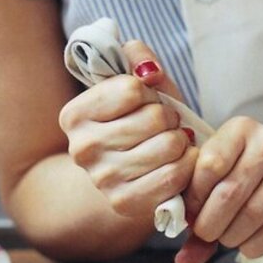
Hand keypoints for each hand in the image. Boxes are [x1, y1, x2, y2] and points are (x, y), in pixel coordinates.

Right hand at [59, 41, 195, 218]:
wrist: (128, 176)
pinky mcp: (125, 202)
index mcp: (74, 115)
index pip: (132, 88)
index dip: (151, 93)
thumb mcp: (137, 86)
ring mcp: (102, 179)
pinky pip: (174, 176)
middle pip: (154, 117)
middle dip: (170, 118)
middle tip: (165, 127)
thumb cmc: (137, 123)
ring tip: (172, 144)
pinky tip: (180, 162)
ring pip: (168, 145)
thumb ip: (138, 60)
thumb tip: (147, 66)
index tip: (147, 103)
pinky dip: (187, 165)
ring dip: (181, 141)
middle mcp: (81, 148)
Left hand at [173, 117, 262, 262]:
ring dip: (232, 237)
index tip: (191, 213)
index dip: (193, 199)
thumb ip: (200, 206)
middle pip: (229, 194)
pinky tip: (248, 244)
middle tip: (206, 233)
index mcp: (239, 130)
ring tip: (227, 238)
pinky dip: (255, 245)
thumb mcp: (228, 167)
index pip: (208, 167)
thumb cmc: (258, 164)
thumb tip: (184, 261)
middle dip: (210, 224)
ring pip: (252, 214)